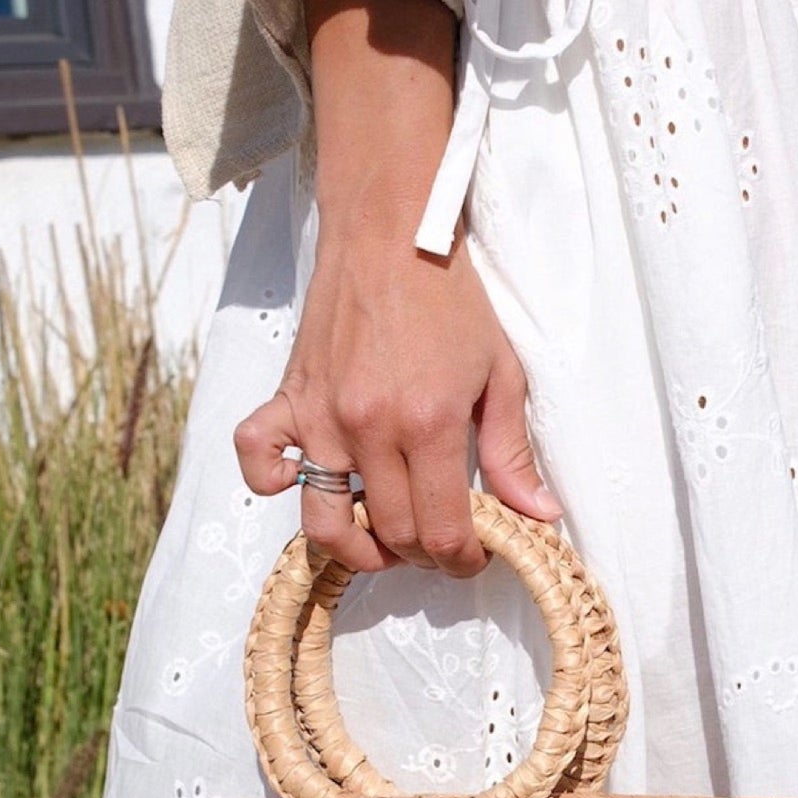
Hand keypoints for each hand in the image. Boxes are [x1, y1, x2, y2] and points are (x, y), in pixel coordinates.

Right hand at [233, 230, 560, 576]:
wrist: (393, 236)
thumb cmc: (452, 301)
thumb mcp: (501, 374)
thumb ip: (513, 453)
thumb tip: (540, 517)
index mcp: (429, 424)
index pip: (441, 531)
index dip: (462, 560)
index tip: (473, 556)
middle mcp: (370, 429)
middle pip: (390, 533)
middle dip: (421, 556)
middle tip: (441, 541)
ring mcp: (322, 417)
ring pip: (323, 519)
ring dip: (356, 547)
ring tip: (382, 539)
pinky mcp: (290, 397)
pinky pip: (258, 457)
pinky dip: (271, 483)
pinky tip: (305, 483)